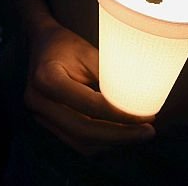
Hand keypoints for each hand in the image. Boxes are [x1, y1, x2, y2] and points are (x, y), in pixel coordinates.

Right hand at [25, 19, 155, 154]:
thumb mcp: (88, 51)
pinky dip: (101, 141)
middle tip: (148, 132)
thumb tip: (142, 101)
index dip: (121, 115)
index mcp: (47, 78)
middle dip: (120, 136)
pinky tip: (120, 134)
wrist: (41, 44)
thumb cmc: (65, 44)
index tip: (147, 117)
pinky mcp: (47, 123)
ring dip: (112, 143)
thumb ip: (110, 77)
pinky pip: (76, 141)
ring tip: (137, 134)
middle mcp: (39, 101)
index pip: (90, 105)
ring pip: (81, 142)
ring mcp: (40, 115)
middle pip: (84, 131)